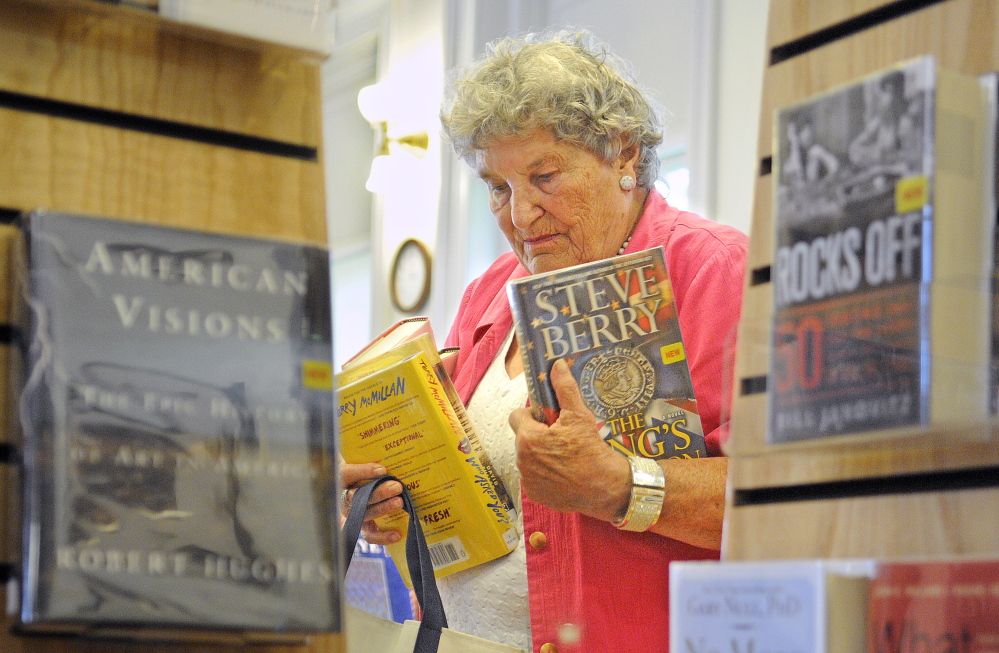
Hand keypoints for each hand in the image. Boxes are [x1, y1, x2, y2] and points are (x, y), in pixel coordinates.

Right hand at [340, 461, 403, 544]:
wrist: (361, 487)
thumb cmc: (365, 472)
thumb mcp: (364, 463)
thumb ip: (373, 463)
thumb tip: (389, 466)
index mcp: (341, 478)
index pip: (345, 474)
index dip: (362, 472)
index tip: (381, 469)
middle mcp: (343, 498)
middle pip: (356, 497)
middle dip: (378, 492)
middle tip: (396, 486)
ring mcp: (352, 514)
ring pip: (364, 514)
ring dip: (383, 509)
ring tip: (399, 502)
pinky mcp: (362, 527)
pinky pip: (370, 535)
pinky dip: (383, 536)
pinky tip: (397, 534)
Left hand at [509, 358, 630, 521]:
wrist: (606, 488)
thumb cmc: (591, 449)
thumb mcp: (579, 415)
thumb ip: (564, 389)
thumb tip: (556, 365)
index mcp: (528, 438)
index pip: (517, 417)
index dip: (533, 416)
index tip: (550, 420)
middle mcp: (522, 460)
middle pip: (524, 438)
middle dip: (538, 435)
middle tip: (562, 438)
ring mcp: (528, 480)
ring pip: (528, 458)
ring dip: (541, 455)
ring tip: (565, 456)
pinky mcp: (536, 495)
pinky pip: (534, 478)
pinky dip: (545, 475)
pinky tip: (564, 474)